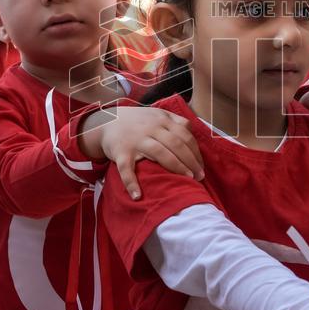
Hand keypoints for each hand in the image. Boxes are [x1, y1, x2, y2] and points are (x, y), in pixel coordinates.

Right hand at [83, 106, 203, 199]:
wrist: (107, 121)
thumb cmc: (138, 122)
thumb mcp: (158, 114)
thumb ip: (175, 121)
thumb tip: (193, 132)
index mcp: (162, 120)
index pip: (185, 135)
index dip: (196, 151)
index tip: (201, 166)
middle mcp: (151, 128)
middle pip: (176, 144)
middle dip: (191, 161)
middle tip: (200, 176)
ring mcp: (136, 140)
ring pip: (159, 153)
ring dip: (175, 166)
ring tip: (187, 179)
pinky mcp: (121, 152)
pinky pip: (127, 169)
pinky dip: (131, 183)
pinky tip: (138, 196)